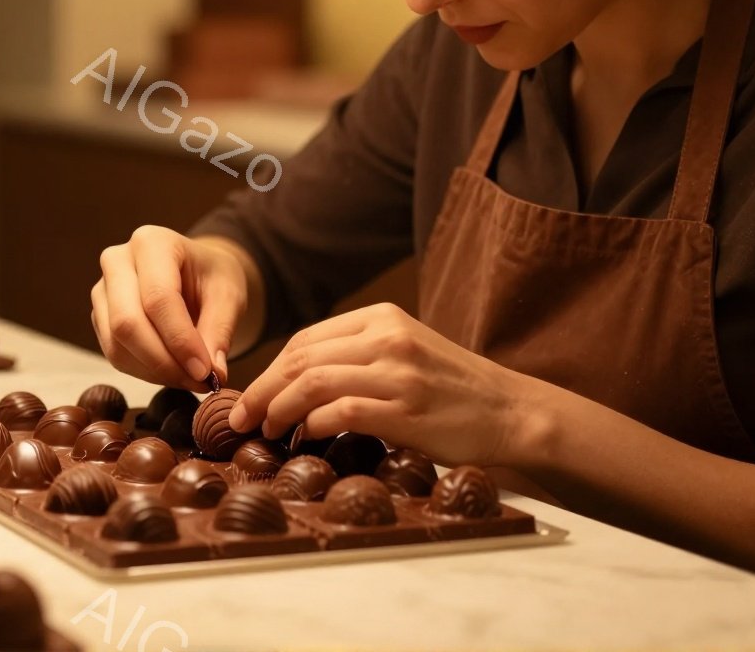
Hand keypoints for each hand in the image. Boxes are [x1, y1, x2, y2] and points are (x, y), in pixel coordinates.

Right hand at [90, 226, 247, 390]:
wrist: (196, 275)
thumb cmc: (212, 278)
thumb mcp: (229, 296)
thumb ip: (220, 331)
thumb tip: (213, 375)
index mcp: (152, 242)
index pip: (158, 298)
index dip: (181, 340)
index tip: (206, 372)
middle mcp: (117, 260)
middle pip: (128, 323)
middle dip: (165, 361)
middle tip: (199, 381)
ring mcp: (103, 289)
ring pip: (117, 343)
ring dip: (156, 371)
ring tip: (191, 378)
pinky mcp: (101, 316)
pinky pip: (115, 354)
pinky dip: (145, 372)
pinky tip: (173, 371)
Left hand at [227, 303, 529, 467]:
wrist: (511, 411)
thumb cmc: (454, 390)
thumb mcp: (406, 352)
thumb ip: (358, 356)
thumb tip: (295, 382)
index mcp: (383, 317)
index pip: (306, 339)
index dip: (270, 369)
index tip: (252, 396)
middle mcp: (387, 337)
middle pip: (301, 358)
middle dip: (262, 390)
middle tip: (243, 418)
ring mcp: (397, 372)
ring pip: (312, 383)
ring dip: (279, 410)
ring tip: (267, 431)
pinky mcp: (405, 409)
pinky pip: (339, 412)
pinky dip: (312, 425)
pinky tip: (305, 438)